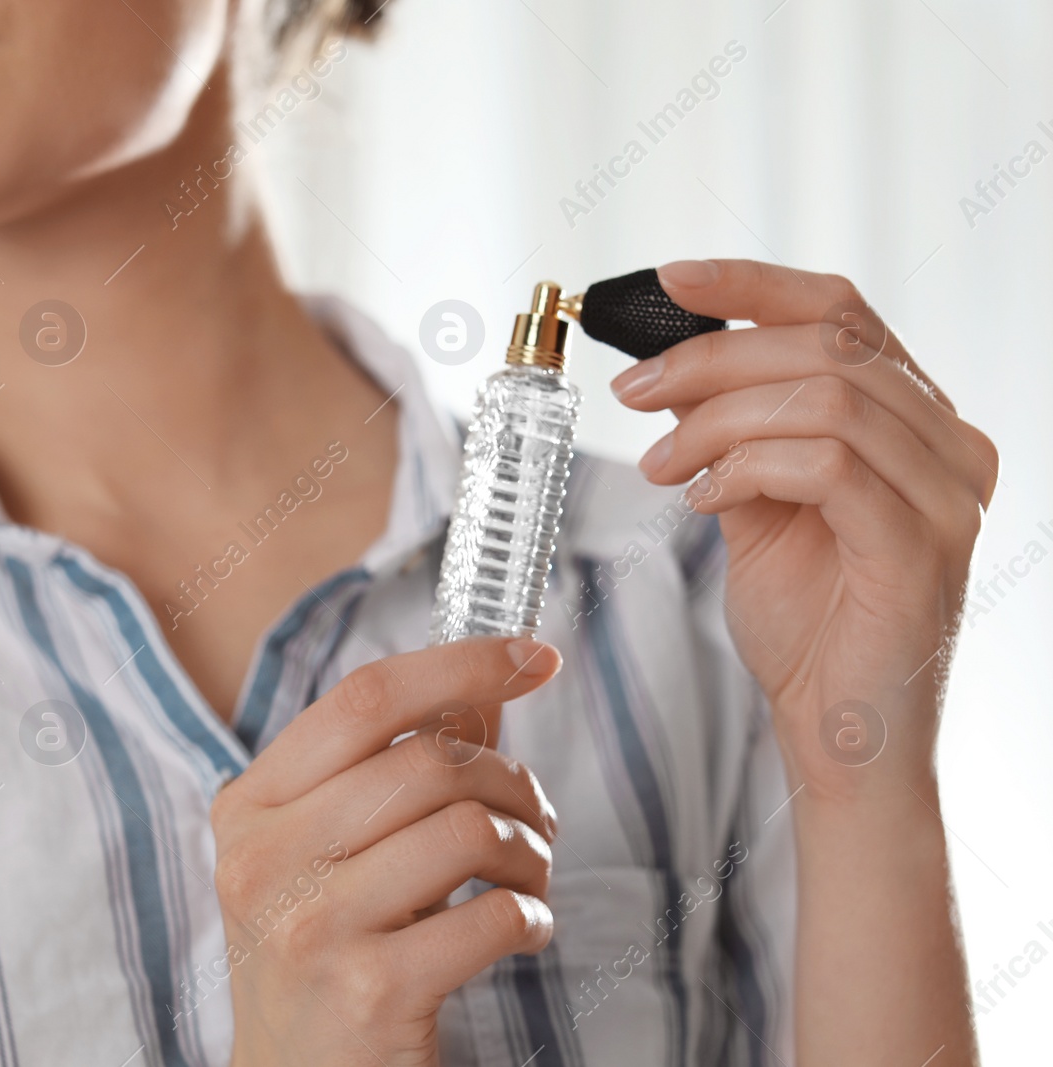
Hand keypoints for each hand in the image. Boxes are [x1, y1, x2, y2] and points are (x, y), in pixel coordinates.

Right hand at [211, 636, 561, 1065]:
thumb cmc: (323, 953)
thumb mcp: (328, 851)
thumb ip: (393, 765)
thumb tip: (484, 685)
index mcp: (251, 806)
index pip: (363, 697)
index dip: (460, 663)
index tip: (533, 656)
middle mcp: (266, 859)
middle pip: (427, 760)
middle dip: (511, 780)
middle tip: (535, 815)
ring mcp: (310, 926)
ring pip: (466, 828)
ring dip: (529, 849)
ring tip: (527, 877)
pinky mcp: (368, 991)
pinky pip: (492, 915)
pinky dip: (531, 917)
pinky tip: (520, 932)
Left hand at [612, 258, 997, 798]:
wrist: (840, 737)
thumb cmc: (806, 625)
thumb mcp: (759, 507)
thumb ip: (738, 434)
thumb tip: (674, 367)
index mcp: (917, 422)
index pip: (843, 312)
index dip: (753, 283)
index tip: (667, 280)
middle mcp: (951, 445)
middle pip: (828, 344)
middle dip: (710, 359)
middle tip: (632, 393)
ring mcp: (949, 496)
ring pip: (825, 398)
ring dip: (717, 420)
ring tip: (660, 466)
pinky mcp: (922, 547)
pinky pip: (829, 466)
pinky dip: (747, 469)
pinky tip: (701, 501)